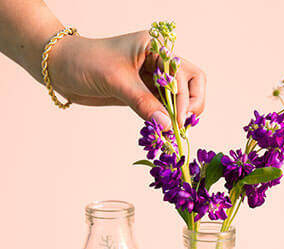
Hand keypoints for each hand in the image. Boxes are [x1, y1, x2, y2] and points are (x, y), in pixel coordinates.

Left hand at [49, 31, 205, 127]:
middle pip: (192, 84)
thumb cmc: (85, 61)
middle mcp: (159, 63)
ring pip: (179, 99)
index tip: (177, 121)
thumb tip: (168, 126)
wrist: (61, 69)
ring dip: (178, 117)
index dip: (186, 99)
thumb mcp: (116, 81)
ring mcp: (153, 80)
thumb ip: (143, 103)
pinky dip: (165, 121)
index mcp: (156, 48)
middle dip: (191, 106)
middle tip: (181, 126)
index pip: (186, 74)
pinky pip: (163, 109)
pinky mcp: (144, 94)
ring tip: (172, 134)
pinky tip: (162, 132)